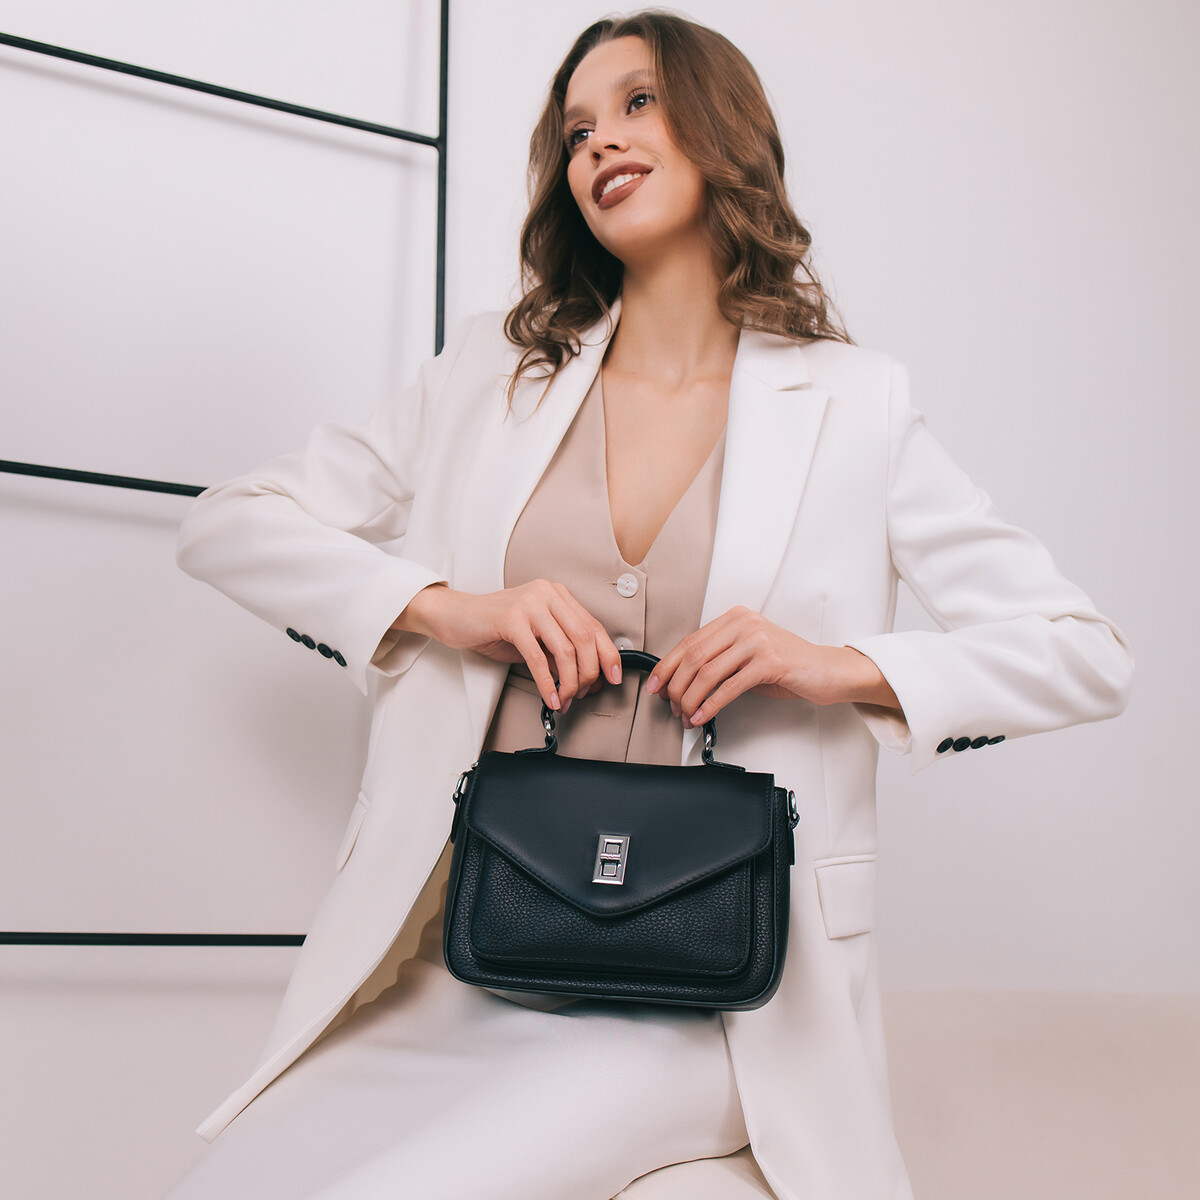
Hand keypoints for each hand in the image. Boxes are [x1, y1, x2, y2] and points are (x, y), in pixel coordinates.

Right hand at [395, 580, 621, 712]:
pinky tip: (550, 697)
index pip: (594, 626)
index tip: (613, 677)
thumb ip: (560, 651)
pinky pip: (538, 658)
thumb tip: (588, 678)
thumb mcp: (535, 638)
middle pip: (585, 638)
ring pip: (566, 649)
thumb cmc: (494, 627)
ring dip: (569, 682)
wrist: (455, 616)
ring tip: (565, 699)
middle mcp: (547, 594)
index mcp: (557, 595)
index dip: (608, 654)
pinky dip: (547, 684)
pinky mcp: (511, 619)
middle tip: (583, 694)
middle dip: (589, 673)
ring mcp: (530, 604)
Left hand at [645, 606, 900, 726]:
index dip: (667, 666)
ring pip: (707, 672)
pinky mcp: (770, 662)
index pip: (689, 641)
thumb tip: (682, 683)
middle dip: (676, 687)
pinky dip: (711, 705)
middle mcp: (744, 624)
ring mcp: (757, 641)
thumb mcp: (748, 657)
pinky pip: (729, 687)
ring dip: (690, 699)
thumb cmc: (789, 667)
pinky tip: (703, 716)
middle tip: (671, 707)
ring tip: (686, 716)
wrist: (828, 671)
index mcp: (735, 618)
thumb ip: (720, 661)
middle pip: (693, 657)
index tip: (655, 686)